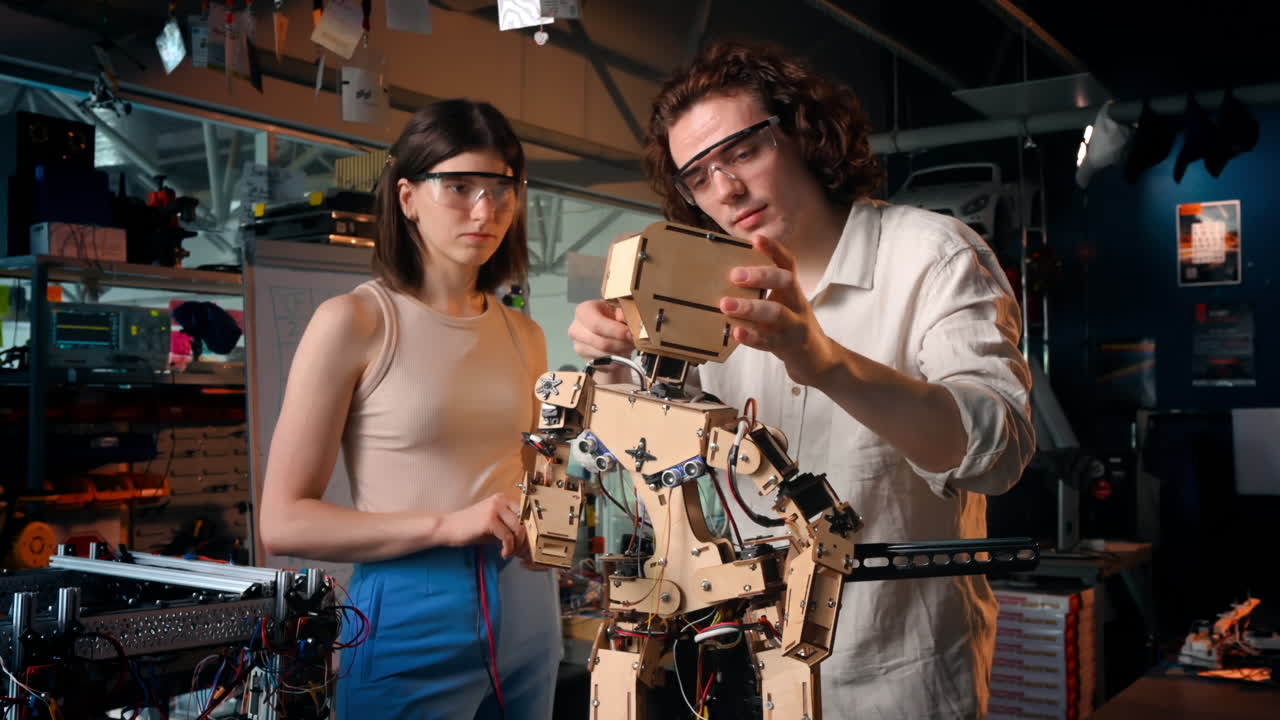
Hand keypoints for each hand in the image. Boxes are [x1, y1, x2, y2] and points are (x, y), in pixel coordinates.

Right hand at [436, 493, 525, 558]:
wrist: (448, 528)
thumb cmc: (470, 528)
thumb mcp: (494, 524)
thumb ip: (509, 527)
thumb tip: (527, 540)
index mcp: (503, 498)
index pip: (526, 513)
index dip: (530, 530)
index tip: (529, 544)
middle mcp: (501, 500)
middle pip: (525, 521)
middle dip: (526, 540)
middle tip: (523, 553)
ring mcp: (495, 508)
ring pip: (518, 530)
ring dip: (518, 546)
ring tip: (512, 554)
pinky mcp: (489, 520)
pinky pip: (507, 537)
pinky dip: (508, 549)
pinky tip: (503, 554)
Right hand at [568, 299, 633, 360]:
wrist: (608, 331)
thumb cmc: (613, 317)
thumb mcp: (620, 309)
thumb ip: (625, 315)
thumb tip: (633, 324)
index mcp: (583, 311)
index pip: (596, 325)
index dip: (616, 331)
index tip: (631, 334)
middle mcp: (576, 329)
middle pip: (601, 343)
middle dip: (622, 344)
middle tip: (635, 342)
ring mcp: (579, 346)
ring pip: (605, 356)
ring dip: (621, 353)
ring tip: (629, 345)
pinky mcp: (586, 360)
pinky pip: (606, 365)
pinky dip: (618, 361)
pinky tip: (623, 352)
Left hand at [720, 235, 839, 386]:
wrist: (819, 361)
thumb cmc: (791, 328)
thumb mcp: (782, 306)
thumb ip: (762, 294)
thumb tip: (724, 279)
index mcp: (793, 291)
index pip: (787, 263)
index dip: (774, 249)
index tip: (756, 239)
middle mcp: (797, 304)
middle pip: (785, 281)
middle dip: (761, 275)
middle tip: (735, 275)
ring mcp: (796, 326)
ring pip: (777, 312)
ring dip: (750, 307)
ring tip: (726, 305)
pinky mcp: (791, 348)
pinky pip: (771, 341)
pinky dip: (753, 337)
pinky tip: (737, 332)